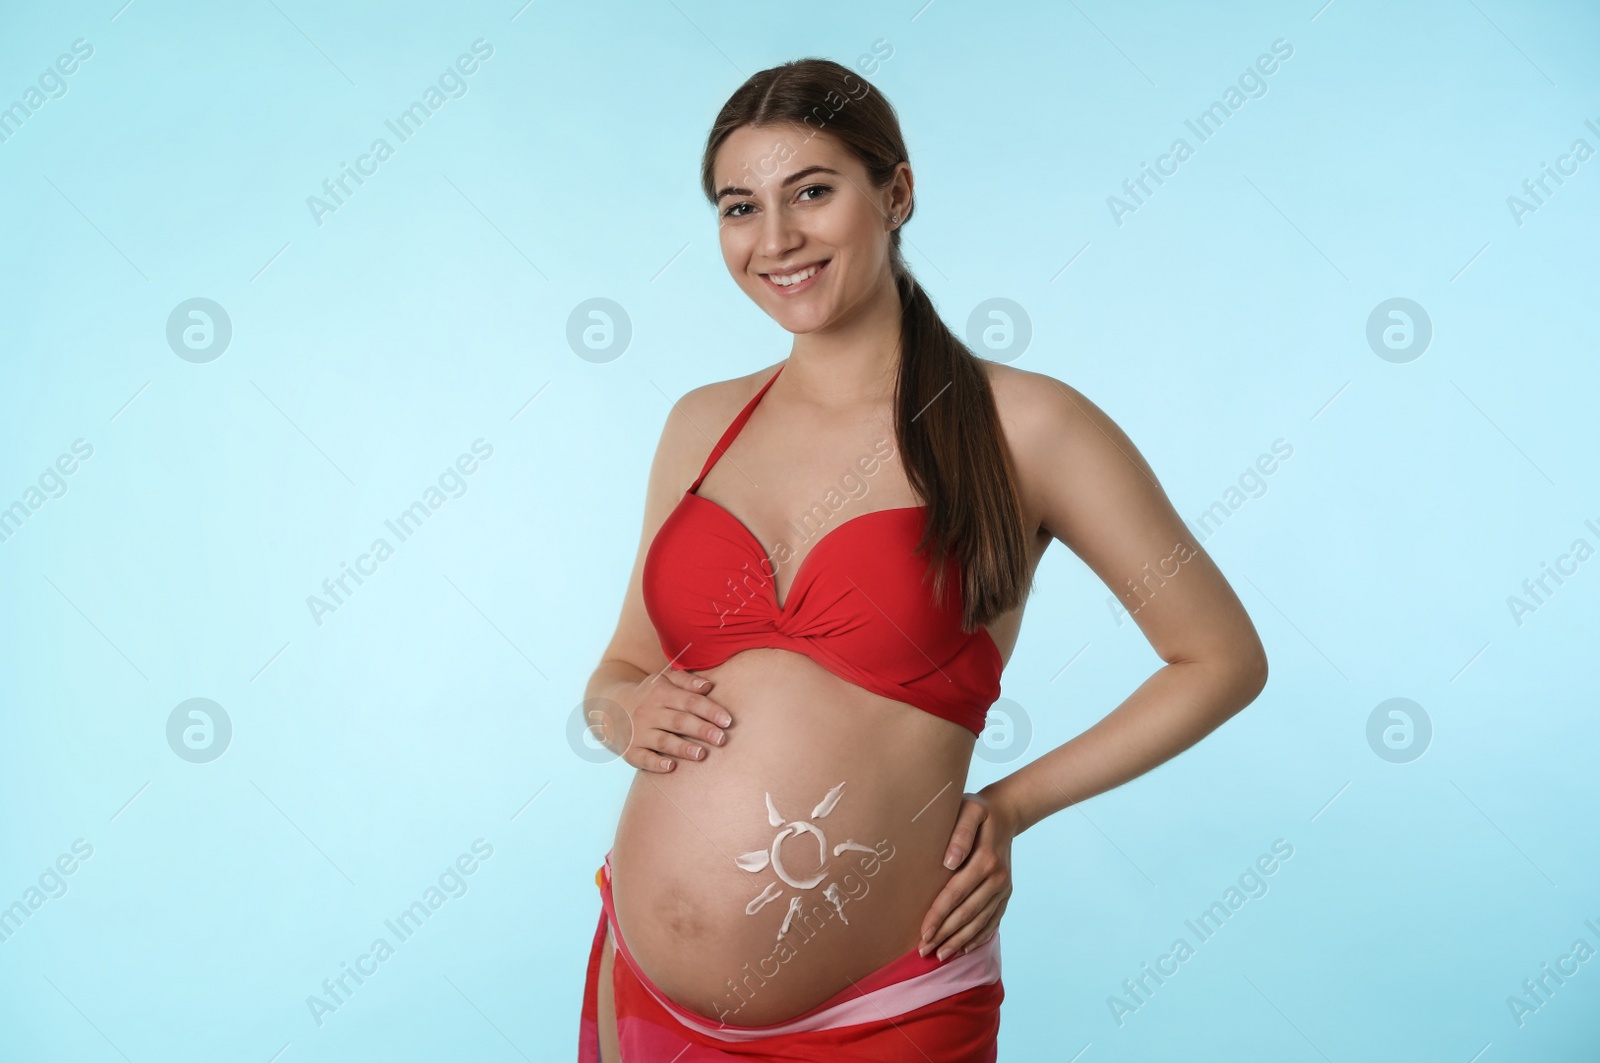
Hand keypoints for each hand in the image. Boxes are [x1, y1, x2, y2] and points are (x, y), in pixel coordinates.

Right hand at [619, 669, 731, 772]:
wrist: (609, 707)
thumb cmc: (648, 695)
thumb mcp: (663, 680)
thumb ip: (687, 681)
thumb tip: (708, 686)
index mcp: (661, 693)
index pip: (689, 701)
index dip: (709, 710)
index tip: (727, 721)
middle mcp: (649, 712)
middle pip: (679, 721)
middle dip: (701, 730)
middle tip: (721, 739)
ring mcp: (639, 732)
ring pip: (663, 740)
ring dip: (682, 748)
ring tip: (701, 754)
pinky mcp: (630, 750)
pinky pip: (643, 758)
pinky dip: (656, 763)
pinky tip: (670, 767)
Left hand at [918, 789, 1016, 960]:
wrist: (1007, 812)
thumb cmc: (979, 810)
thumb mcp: (969, 810)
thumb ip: (960, 833)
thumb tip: (949, 862)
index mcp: (985, 861)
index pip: (955, 894)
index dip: (938, 916)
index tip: (923, 933)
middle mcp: (997, 879)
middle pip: (966, 913)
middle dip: (945, 934)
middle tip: (923, 951)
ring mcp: (1004, 888)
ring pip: (980, 921)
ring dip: (960, 941)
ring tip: (941, 955)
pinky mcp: (1007, 893)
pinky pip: (993, 920)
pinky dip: (979, 936)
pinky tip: (965, 948)